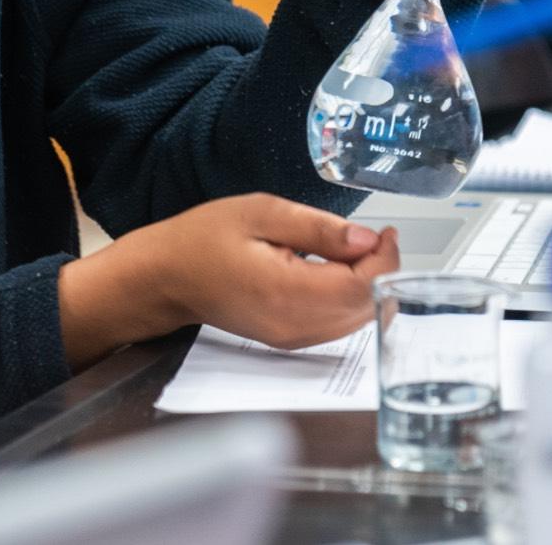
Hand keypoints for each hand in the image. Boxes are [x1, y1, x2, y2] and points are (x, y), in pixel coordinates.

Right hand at [58, 194, 401, 365]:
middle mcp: (292, 325)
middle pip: (365, 307)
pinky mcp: (288, 339)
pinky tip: (337, 271)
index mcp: (284, 292)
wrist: (166, 277)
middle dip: (381, 271)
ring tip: (356, 249)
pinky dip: (348, 299)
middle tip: (377, 236)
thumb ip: (318, 228)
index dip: (385, 259)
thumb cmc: (203, 240)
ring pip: (355, 320)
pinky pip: (336, 325)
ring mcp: (291, 338)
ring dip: (366, 285)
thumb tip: (367, 241)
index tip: (385, 231)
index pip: (361, 286)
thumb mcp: (262, 213)